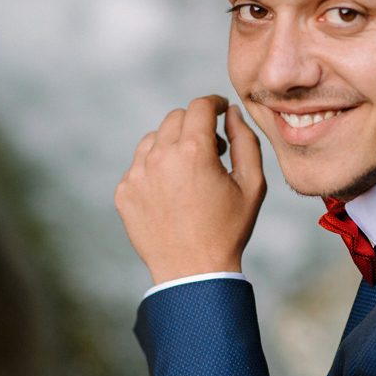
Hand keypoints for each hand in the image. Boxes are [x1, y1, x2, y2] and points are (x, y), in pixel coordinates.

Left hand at [115, 95, 266, 285]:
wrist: (193, 272)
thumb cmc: (228, 230)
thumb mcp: (252, 185)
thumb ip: (246, 141)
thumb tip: (233, 115)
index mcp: (195, 152)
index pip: (200, 106)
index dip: (214, 103)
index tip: (221, 110)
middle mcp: (161, 157)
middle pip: (175, 118)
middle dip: (195, 125)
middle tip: (212, 149)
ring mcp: (137, 174)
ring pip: (154, 139)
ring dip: (172, 145)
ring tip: (189, 171)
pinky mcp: (124, 191)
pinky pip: (138, 165)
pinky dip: (155, 169)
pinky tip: (171, 192)